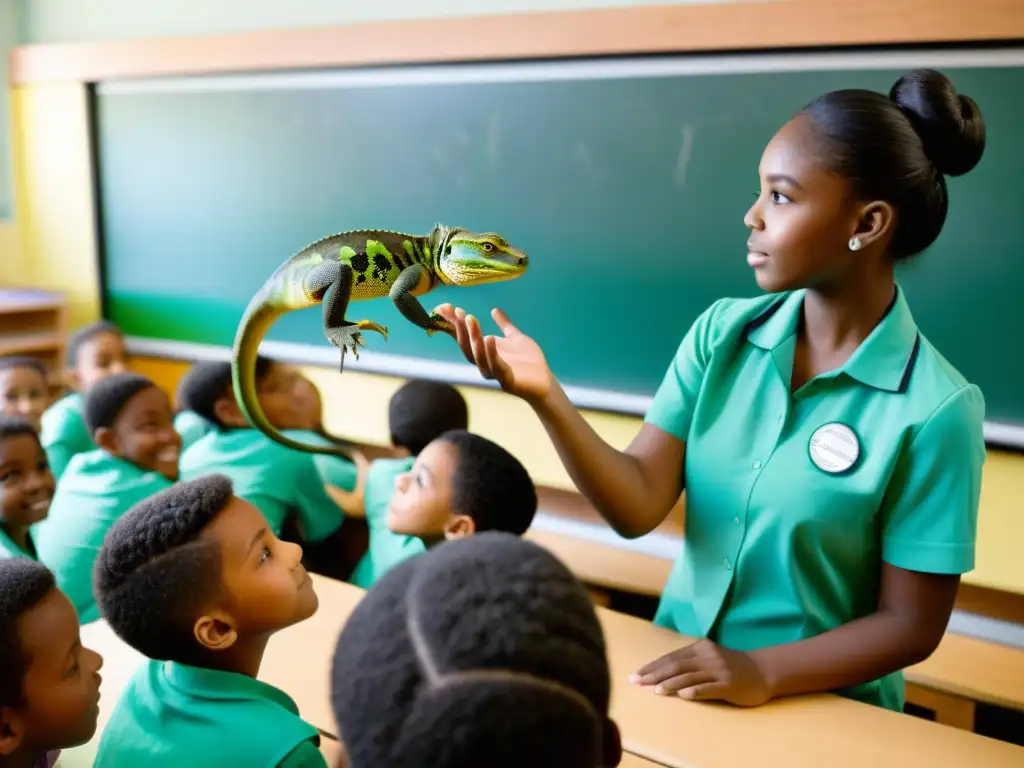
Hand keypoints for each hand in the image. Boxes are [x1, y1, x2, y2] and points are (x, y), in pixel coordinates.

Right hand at [433, 304, 553, 404]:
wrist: (544, 381)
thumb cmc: (528, 362)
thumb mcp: (515, 337)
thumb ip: (504, 325)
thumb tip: (494, 309)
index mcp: (484, 353)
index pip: (464, 337)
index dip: (454, 324)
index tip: (445, 307)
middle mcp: (484, 363)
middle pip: (467, 347)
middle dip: (461, 329)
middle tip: (459, 312)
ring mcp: (494, 372)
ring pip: (478, 356)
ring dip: (473, 337)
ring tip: (471, 319)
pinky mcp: (507, 380)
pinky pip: (496, 366)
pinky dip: (491, 353)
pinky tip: (490, 338)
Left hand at [629, 639, 771, 706]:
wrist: (763, 671)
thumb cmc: (732, 666)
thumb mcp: (710, 658)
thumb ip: (690, 662)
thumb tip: (661, 671)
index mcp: (701, 648)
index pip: (671, 657)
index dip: (653, 666)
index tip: (637, 674)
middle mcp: (708, 656)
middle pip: (676, 665)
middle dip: (654, 674)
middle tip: (638, 682)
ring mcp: (719, 670)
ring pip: (690, 676)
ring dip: (671, 683)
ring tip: (656, 690)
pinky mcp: (729, 684)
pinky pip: (709, 687)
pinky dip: (695, 691)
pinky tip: (683, 695)